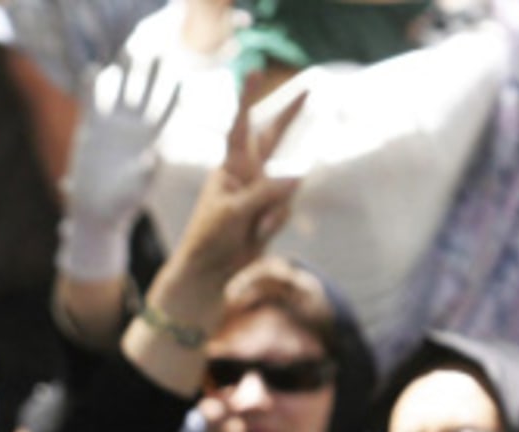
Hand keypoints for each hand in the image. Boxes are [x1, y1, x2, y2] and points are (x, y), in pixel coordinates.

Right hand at [57, 57, 177, 281]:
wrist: (95, 213)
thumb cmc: (119, 206)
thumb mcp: (135, 190)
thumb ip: (146, 173)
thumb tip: (153, 156)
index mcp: (149, 142)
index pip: (165, 113)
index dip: (172, 96)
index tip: (180, 79)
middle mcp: (132, 130)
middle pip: (144, 95)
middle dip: (151, 75)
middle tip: (158, 53)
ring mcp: (111, 128)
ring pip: (119, 93)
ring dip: (124, 73)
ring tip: (129, 51)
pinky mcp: (89, 131)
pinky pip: (91, 104)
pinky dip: (91, 88)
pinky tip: (92, 70)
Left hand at [162, 71, 304, 296]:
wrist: (210, 271)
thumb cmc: (209, 238)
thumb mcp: (233, 213)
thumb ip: (265, 193)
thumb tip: (299, 174)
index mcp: (230, 168)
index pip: (241, 128)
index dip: (248, 100)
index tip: (253, 73)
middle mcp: (247, 175)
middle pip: (273, 138)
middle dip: (290, 116)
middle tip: (309, 89)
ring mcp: (261, 192)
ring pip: (287, 188)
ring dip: (272, 211)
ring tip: (252, 228)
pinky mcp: (271, 212)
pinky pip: (286, 210)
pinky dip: (274, 225)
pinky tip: (257, 236)